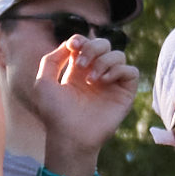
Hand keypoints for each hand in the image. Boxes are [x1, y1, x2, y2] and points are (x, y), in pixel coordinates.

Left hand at [13, 38, 137, 164]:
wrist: (69, 135)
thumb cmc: (55, 113)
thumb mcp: (43, 83)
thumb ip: (51, 60)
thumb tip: (70, 44)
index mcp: (78, 70)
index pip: (85, 44)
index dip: (81, 40)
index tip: (73, 46)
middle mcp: (96, 74)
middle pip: (104, 44)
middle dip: (93, 47)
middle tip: (81, 65)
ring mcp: (112, 83)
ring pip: (119, 55)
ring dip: (104, 61)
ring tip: (91, 79)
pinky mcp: (125, 93)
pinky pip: (131, 71)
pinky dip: (118, 70)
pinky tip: (103, 81)